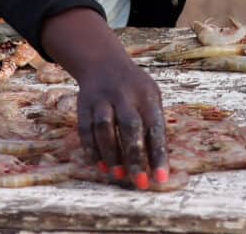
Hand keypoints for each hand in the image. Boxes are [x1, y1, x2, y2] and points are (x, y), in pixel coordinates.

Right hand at [39, 7, 168, 186]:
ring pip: (104, 127)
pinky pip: (86, 129)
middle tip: (139, 182)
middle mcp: (124, 93)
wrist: (103, 62)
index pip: (155, 126)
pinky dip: (92, 149)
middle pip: (129, 127)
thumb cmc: (135, 88)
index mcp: (146, 93)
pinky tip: (101, 165)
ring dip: (111, 154)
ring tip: (118, 176)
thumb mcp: (150, 96)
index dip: (158, 154)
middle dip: (134, 158)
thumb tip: (158, 162)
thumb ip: (154, 124)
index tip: (161, 178)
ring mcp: (102, 97)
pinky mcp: (84, 103)